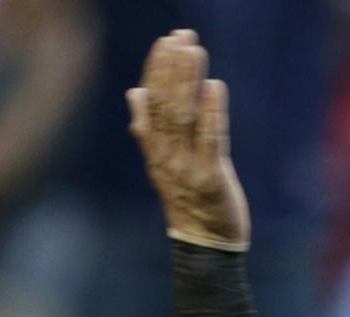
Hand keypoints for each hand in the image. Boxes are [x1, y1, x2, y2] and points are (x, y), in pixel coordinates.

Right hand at [128, 30, 248, 247]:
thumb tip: (135, 92)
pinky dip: (211, 114)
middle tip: (181, 37)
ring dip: (188, 82)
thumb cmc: (189, 201)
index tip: (165, 41)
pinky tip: (214, 88)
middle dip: (172, 68)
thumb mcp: (163, 164)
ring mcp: (187, 169)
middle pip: (166, 106)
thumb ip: (148, 128)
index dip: (157, 70)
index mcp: (154, 150)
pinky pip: (210, 142)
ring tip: (195, 51)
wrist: (204, 247)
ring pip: (184, 119)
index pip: (152, 103)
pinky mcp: (211, 181)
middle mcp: (166, 157)